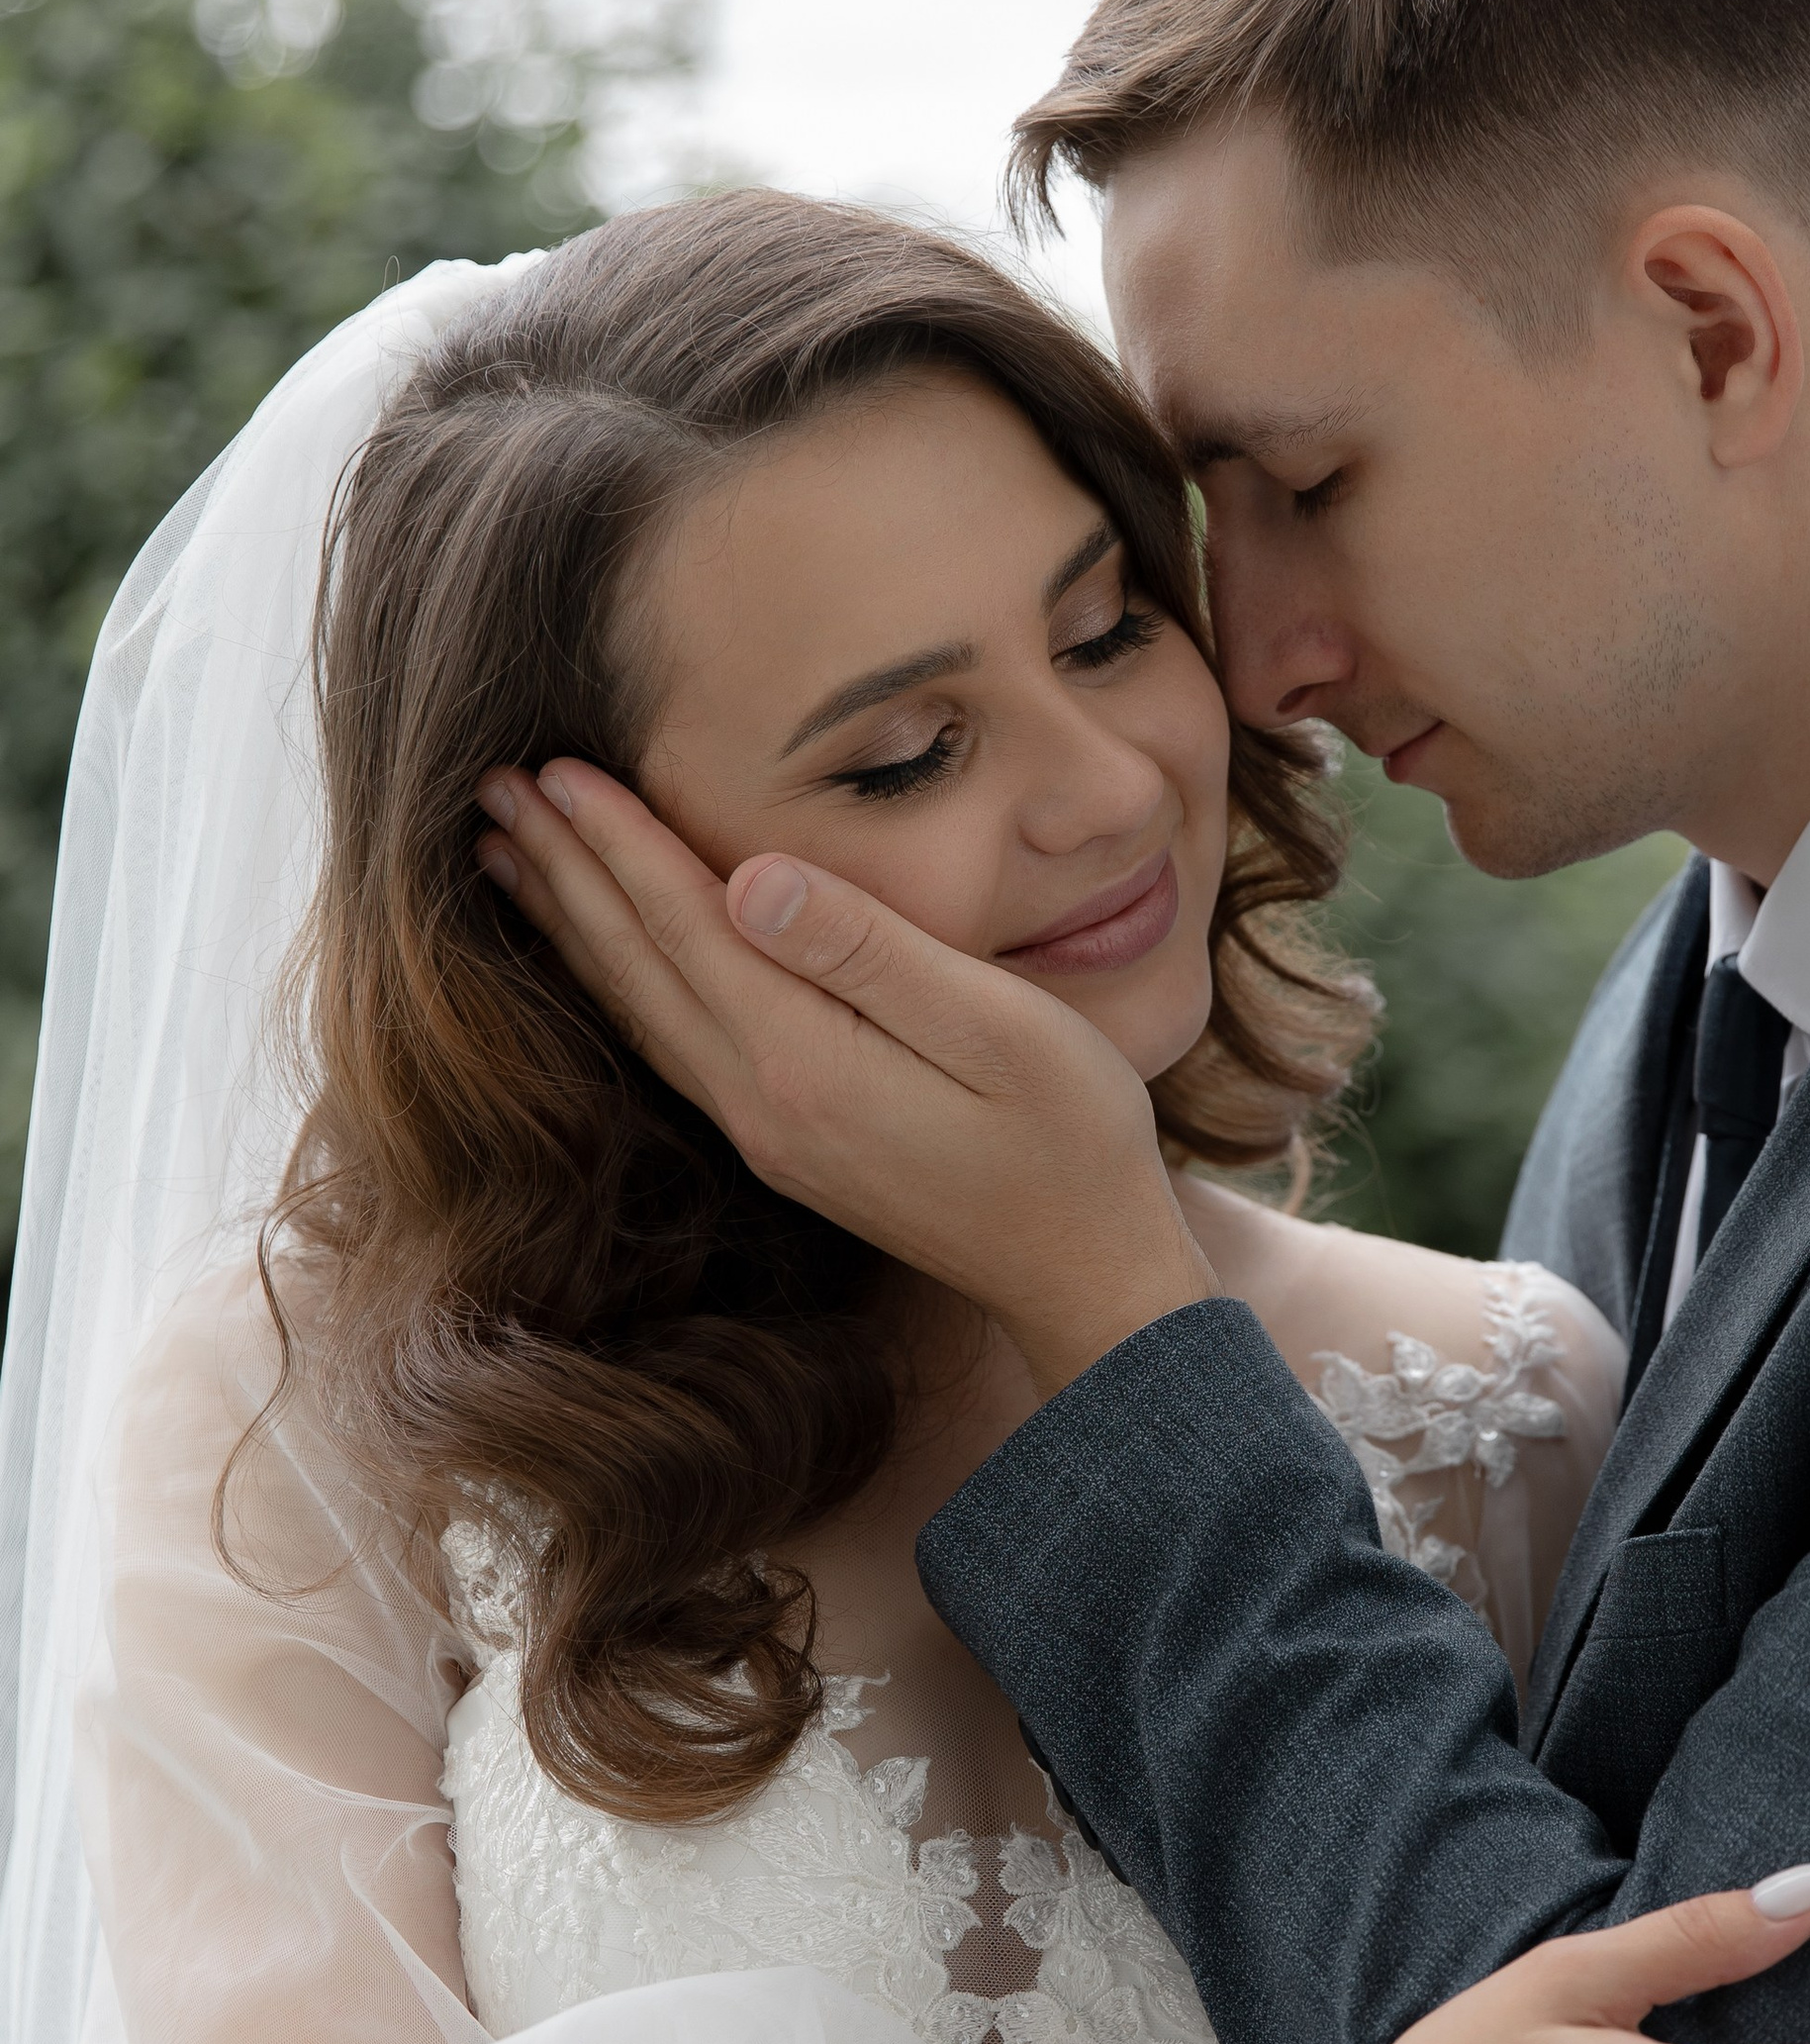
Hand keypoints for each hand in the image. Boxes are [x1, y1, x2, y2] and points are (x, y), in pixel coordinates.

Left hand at [477, 764, 1215, 1387]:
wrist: (1085, 1275)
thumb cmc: (1072, 1138)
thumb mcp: (1000, 1028)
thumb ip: (871, 953)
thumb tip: (750, 879)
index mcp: (806, 1062)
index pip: (688, 927)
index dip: (619, 842)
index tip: (557, 768)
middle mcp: (760, 1104)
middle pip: (637, 967)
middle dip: (565, 871)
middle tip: (491, 787)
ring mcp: (765, 1133)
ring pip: (639, 1011)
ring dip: (571, 928)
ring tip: (510, 859)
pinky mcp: (784, 1146)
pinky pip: (669, 1047)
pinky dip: (617, 986)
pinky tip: (603, 959)